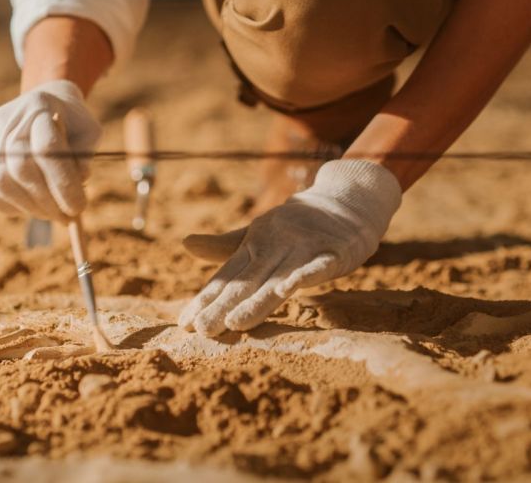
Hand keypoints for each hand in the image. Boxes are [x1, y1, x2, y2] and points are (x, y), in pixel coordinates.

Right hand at [0, 80, 101, 221]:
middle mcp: (10, 119)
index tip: (78, 207)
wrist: (49, 103)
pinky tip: (32, 207)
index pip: (46, 149)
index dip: (62, 183)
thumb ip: (84, 157)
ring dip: (30, 207)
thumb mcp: (90, 132)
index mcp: (40, 106)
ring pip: (0, 182)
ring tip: (53, 213)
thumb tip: (77, 184)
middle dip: (46, 200)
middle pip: (20, 167)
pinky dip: (11, 207)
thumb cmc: (75, 122)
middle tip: (67, 216)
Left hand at [179, 160, 401, 335]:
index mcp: (255, 244)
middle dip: (224, 307)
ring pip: (277, 279)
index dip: (207, 299)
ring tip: (234, 323)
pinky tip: (287, 291)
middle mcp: (275, 245)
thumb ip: (225, 246)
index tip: (185, 323)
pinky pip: (317, 266)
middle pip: (247, 282)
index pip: (227, 277)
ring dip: (257, 301)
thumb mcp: (259, 233)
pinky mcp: (333, 251)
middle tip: (202, 330)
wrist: (346, 199)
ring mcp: (303, 247)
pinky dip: (303, 276)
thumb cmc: (297, 223)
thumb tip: (184, 243)